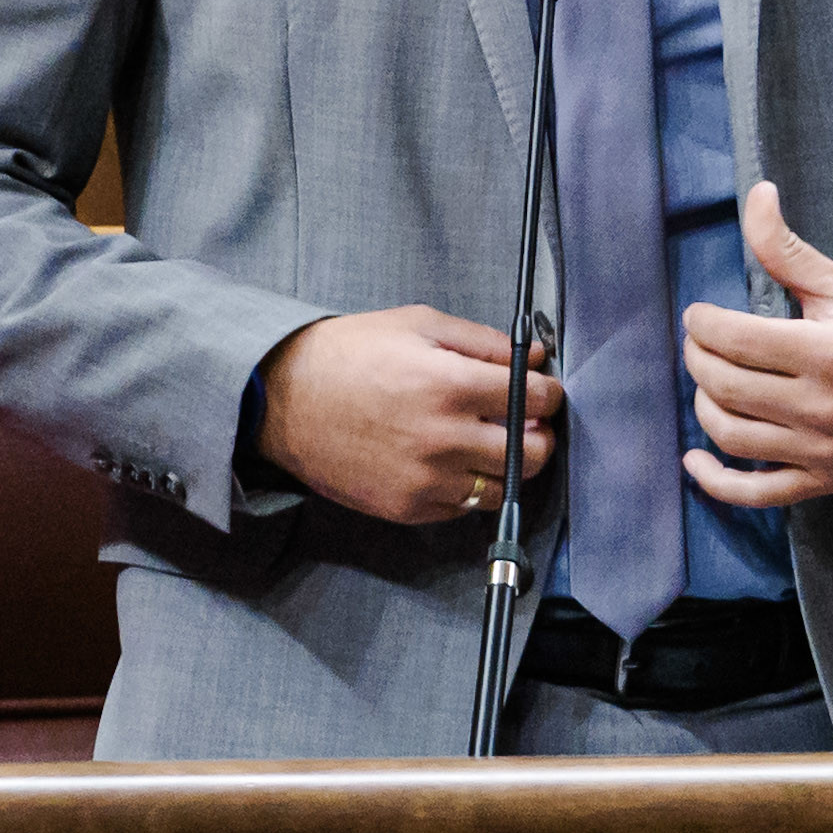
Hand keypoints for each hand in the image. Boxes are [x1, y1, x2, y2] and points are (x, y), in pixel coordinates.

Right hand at [253, 306, 556, 526]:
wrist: (284, 398)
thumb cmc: (350, 353)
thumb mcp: (418, 324)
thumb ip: (483, 342)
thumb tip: (533, 360)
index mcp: (449, 385)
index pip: (536, 400)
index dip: (548, 393)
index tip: (543, 391)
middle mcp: (443, 438)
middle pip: (531, 453)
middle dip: (539, 434)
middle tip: (526, 421)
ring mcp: (425, 480)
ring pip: (502, 487)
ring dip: (506, 464)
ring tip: (487, 441)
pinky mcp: (407, 508)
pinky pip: (463, 508)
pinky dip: (468, 487)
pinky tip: (451, 461)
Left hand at [679, 182, 832, 507]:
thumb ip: (788, 249)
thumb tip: (756, 194)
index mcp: (827, 353)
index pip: (732, 339)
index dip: (700, 322)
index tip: (699, 313)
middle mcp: (823, 408)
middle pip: (724, 387)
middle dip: (697, 358)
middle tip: (700, 340)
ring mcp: (824, 451)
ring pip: (732, 437)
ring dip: (704, 406)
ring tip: (710, 379)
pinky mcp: (828, 480)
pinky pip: (759, 493)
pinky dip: (718, 483)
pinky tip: (695, 461)